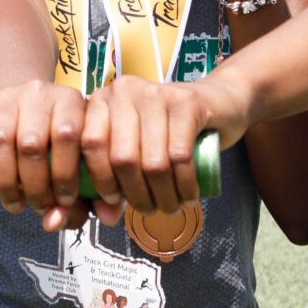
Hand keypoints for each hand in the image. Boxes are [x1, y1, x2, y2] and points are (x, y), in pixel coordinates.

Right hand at [0, 79, 88, 229]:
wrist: (27, 109)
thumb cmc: (58, 147)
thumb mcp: (78, 166)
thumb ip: (77, 201)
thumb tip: (52, 221)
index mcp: (72, 101)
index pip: (70, 135)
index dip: (65, 174)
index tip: (63, 202)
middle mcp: (40, 91)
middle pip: (33, 142)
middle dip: (35, 186)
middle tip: (37, 207)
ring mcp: (8, 93)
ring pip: (1, 138)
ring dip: (6, 181)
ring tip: (14, 204)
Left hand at [79, 72, 249, 217]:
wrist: (216, 102)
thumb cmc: (168, 130)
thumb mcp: (136, 147)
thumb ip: (116, 179)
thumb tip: (106, 217)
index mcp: (103, 99)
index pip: (91, 144)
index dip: (101, 180)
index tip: (113, 202)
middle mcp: (125, 90)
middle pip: (123, 158)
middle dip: (137, 196)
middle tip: (149, 210)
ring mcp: (156, 93)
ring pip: (153, 162)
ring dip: (164, 196)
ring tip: (171, 207)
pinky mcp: (187, 102)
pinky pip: (180, 157)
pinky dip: (185, 186)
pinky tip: (189, 197)